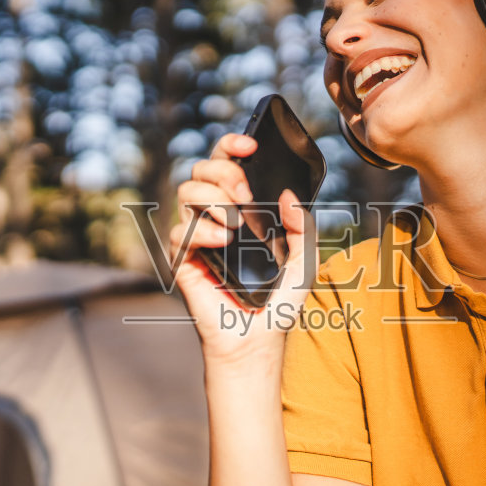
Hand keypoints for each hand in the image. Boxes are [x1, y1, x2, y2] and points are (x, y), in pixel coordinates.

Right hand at [168, 133, 316, 365]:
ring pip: (186, 192)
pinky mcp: (182, 260)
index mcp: (240, 209)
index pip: (226, 164)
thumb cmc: (279, 301)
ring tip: (235, 223)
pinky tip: (223, 243)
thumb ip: (302, 226)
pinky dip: (202, 231)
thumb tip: (287, 196)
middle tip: (245, 193)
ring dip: (213, 198)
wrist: (258, 339)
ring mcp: (196, 237)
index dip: (231, 146)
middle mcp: (214, 217)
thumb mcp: (305, 260)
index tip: (249, 145)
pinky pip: (179, 231)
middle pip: (200, 170)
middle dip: (223, 171)